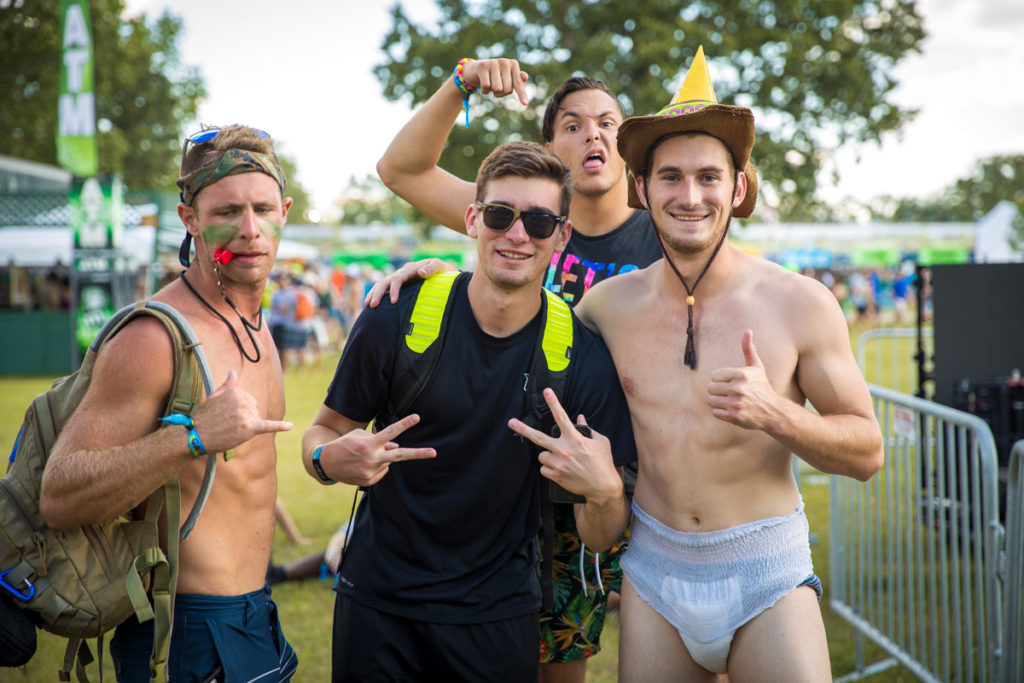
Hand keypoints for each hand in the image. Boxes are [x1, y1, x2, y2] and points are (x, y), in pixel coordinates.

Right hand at [191, 370, 291, 453]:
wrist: (197, 435)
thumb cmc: (205, 416)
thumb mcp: (215, 396)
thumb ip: (228, 385)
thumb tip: (233, 372)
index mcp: (237, 390)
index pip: (247, 399)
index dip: (237, 409)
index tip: (224, 413)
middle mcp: (244, 400)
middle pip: (253, 409)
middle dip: (243, 416)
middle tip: (225, 422)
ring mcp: (248, 414)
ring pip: (256, 418)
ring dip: (245, 425)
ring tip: (229, 428)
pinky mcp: (250, 428)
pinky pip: (268, 426)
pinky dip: (280, 426)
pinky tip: (290, 426)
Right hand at [320, 414, 435, 486]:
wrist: (325, 463)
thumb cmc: (344, 444)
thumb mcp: (359, 436)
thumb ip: (380, 440)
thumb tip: (397, 446)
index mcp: (369, 444)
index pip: (390, 432)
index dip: (405, 424)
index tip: (417, 417)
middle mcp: (372, 458)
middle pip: (400, 455)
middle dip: (418, 454)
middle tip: (435, 452)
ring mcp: (371, 472)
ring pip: (388, 462)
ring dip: (381, 458)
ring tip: (363, 457)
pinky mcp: (368, 482)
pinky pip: (381, 472)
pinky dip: (377, 467)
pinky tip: (362, 465)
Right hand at [364, 258, 455, 307]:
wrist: (444, 273)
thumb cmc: (443, 271)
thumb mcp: (440, 266)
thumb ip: (432, 268)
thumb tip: (420, 272)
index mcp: (410, 269)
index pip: (398, 279)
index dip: (394, 290)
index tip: (393, 302)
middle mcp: (402, 273)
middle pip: (385, 281)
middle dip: (378, 293)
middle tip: (372, 306)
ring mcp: (399, 279)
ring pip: (382, 285)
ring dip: (374, 294)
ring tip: (367, 306)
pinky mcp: (399, 286)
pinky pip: (385, 290)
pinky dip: (377, 295)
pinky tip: (372, 305)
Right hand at [462, 58, 529, 105]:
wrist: (473, 70)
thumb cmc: (494, 76)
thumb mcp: (506, 79)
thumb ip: (517, 80)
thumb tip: (526, 77)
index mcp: (513, 64)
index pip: (518, 83)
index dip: (521, 94)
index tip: (525, 104)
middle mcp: (504, 62)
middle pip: (507, 89)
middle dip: (501, 93)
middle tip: (496, 86)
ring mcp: (493, 63)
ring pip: (497, 89)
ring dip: (493, 92)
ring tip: (490, 85)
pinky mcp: (482, 67)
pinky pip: (486, 86)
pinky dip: (484, 91)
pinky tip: (482, 85)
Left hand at [507, 388, 621, 503]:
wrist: (602, 487)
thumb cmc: (603, 463)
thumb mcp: (601, 442)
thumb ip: (588, 429)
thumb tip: (580, 418)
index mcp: (575, 439)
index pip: (561, 417)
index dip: (553, 403)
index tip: (547, 392)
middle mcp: (564, 450)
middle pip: (538, 437)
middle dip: (523, 429)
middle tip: (512, 422)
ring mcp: (559, 464)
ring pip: (541, 455)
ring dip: (548, 454)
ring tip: (559, 458)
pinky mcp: (556, 476)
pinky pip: (544, 469)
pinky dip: (549, 468)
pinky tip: (560, 469)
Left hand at [707, 330, 777, 429]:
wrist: (772, 410)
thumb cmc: (762, 386)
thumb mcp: (756, 367)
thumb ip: (748, 349)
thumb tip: (748, 331)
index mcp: (741, 374)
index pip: (714, 375)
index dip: (721, 379)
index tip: (730, 382)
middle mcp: (738, 388)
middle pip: (710, 388)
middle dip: (718, 390)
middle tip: (729, 392)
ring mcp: (735, 403)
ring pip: (711, 400)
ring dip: (718, 401)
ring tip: (729, 400)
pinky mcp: (734, 417)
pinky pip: (715, 412)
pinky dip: (720, 412)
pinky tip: (731, 409)